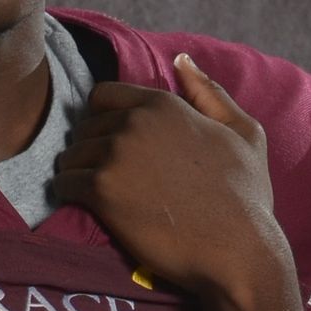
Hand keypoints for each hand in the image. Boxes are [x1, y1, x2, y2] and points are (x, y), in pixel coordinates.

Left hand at [50, 54, 291, 301]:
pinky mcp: (101, 191)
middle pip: (84, 128)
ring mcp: (115, 155)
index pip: (103, 96)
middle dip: (91, 150)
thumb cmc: (246, 196)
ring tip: (98, 195)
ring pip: (70, 156)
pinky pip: (64, 184)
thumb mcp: (244, 133)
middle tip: (110, 178)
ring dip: (77, 173)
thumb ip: (209, 93)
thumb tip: (181, 60)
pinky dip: (69, 195)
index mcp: (164, 104)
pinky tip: (88, 208)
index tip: (114, 146)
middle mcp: (134, 122)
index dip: (104, 120)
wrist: (238, 250)